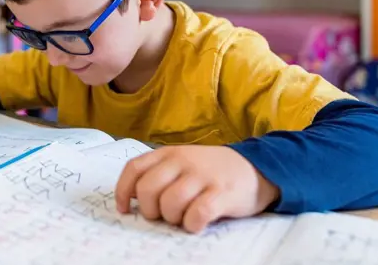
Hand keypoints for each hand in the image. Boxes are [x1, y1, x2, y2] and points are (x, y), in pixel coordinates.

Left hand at [115, 145, 279, 232]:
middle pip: (147, 189)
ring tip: (182, 217)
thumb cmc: (211, 171)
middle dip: (150, 210)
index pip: (134, 168)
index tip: (124, 209)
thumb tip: (130, 196)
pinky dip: (192, 224)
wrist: (255, 167)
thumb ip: (158, 173)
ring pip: (170, 203)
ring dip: (172, 218)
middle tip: (162, 215)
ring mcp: (202, 176)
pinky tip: (197, 223)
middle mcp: (182, 161)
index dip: (122, 191)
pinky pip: (197, 214)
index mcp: (168, 153)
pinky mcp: (221, 193)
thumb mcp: (182, 162)